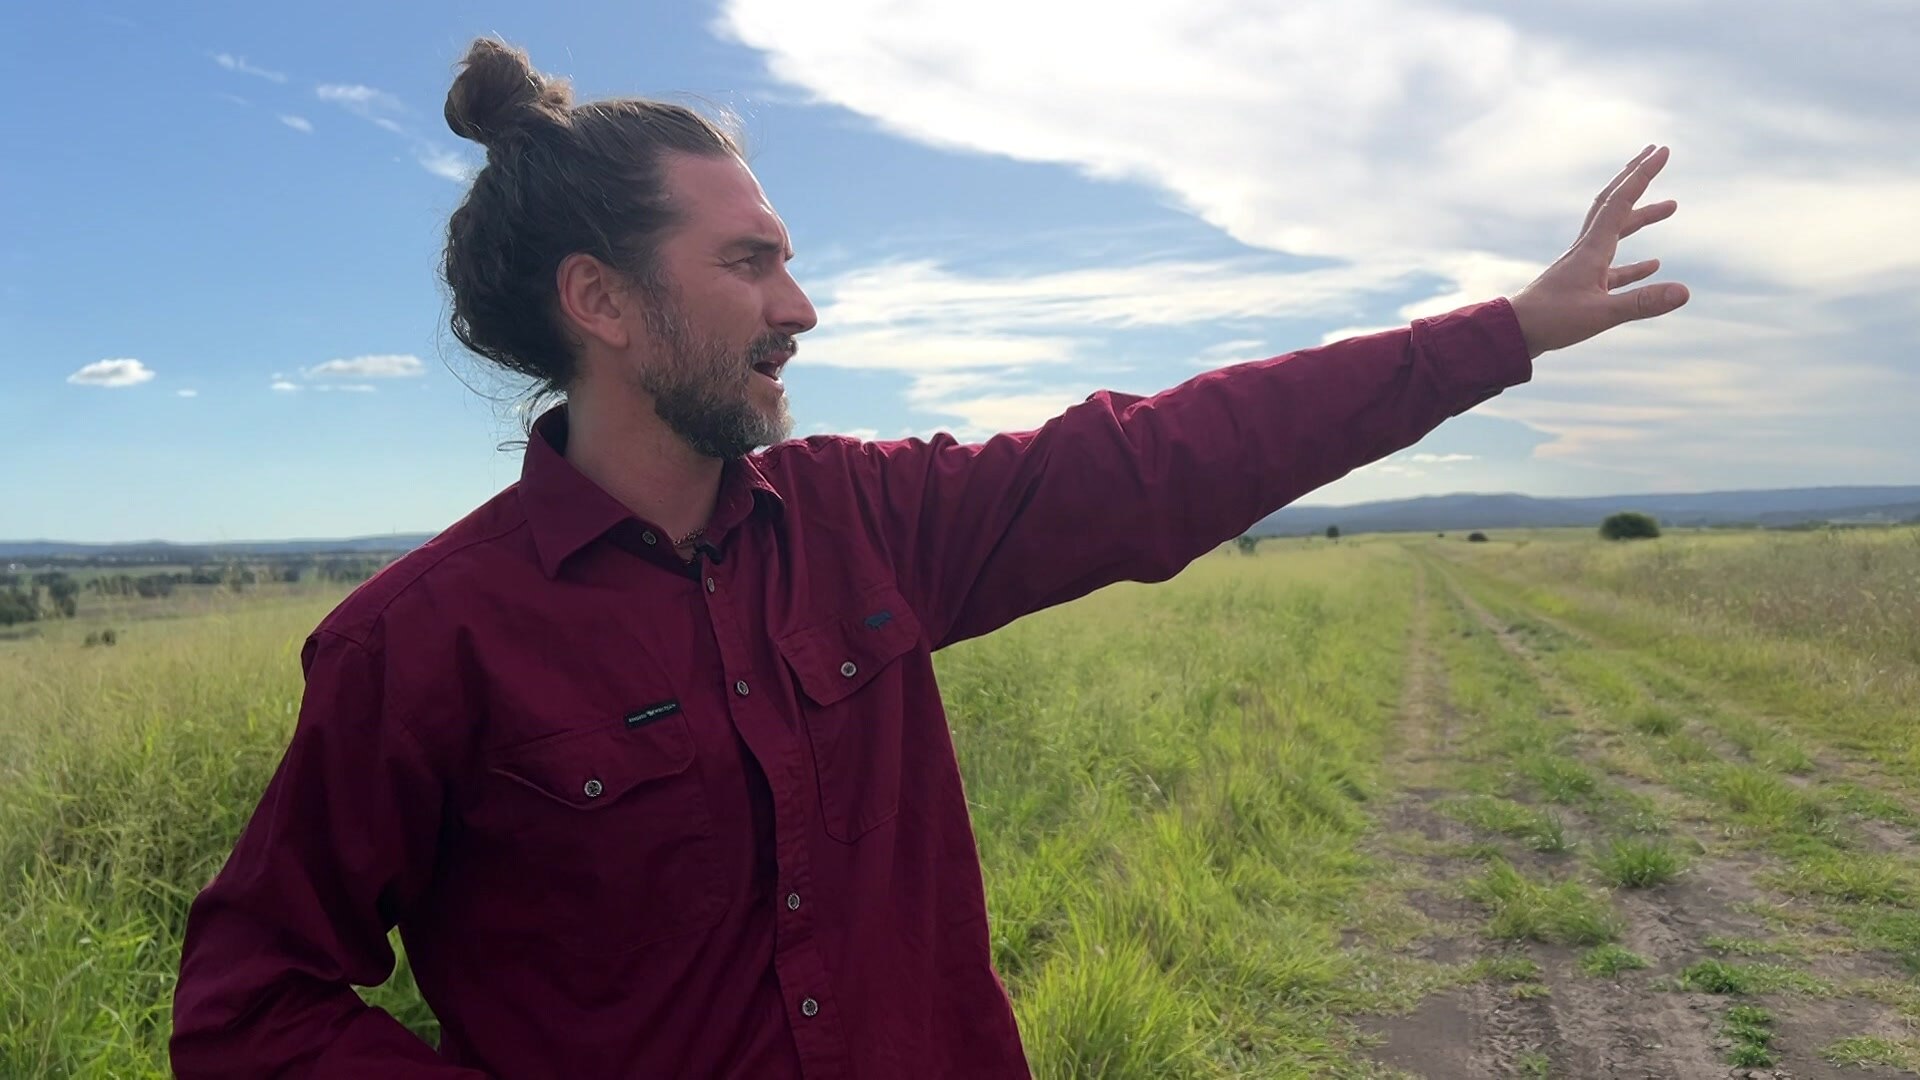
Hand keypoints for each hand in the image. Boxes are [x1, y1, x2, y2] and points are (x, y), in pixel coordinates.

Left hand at [1508, 145, 1689, 358]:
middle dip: (1635, 177)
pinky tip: (1652, 265)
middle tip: (1656, 154)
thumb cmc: (1550, 322)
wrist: (1512, 333)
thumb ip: (1641, 303)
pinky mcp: (1581, 287)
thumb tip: (1684, 292)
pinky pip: (1614, 269)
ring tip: (1671, 206)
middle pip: (1613, 204)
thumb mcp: (1601, 314)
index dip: (1643, 174)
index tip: (1663, 151)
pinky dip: (1635, 264)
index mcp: (1591, 249)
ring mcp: (1583, 268)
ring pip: (1617, 232)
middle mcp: (1587, 250)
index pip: (1621, 202)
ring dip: (1643, 216)